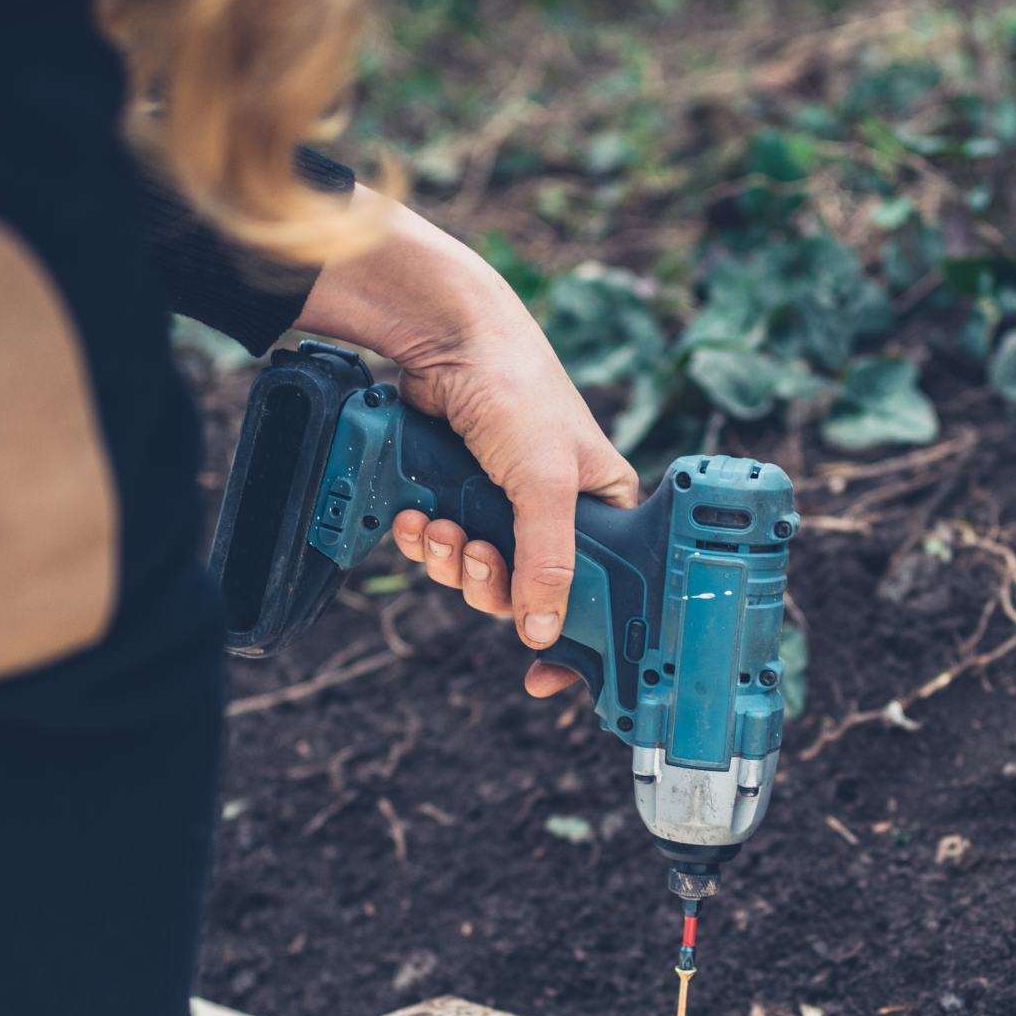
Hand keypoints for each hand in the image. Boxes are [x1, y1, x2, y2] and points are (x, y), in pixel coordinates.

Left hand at [296, 191, 637, 697]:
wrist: (444, 336)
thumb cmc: (517, 390)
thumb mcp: (544, 481)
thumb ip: (548, 559)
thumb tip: (542, 634)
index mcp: (603, 509)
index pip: (604, 594)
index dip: (579, 640)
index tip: (549, 678)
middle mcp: (557, 513)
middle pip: (527, 593)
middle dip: (490, 583)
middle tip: (474, 556)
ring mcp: (503, 506)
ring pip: (477, 574)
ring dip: (448, 561)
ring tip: (435, 526)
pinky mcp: (456, 495)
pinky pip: (440, 547)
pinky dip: (422, 540)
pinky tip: (411, 515)